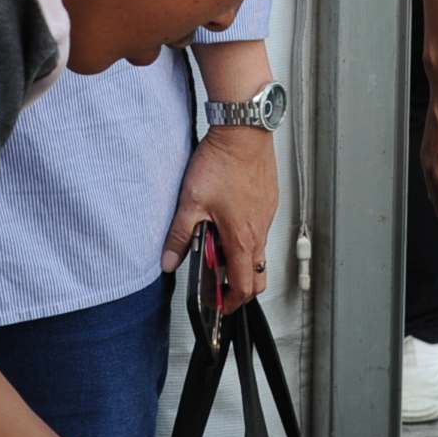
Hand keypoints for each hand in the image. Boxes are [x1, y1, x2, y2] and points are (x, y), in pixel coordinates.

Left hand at [164, 126, 276, 306]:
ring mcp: (266, 216)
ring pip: (259, 251)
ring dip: (242, 259)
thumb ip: (179, 236)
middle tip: (222, 286)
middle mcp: (259, 230)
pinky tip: (229, 221)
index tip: (221, 304)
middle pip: (258, 275)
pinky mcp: (268, 201)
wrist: (244, 131)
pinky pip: (261, 229)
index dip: (232, 301)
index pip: (244, 286)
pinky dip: (247, 236)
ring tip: (219, 249)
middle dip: (241, 287)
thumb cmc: (222, 163)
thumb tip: (169, 260)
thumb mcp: (190, 202)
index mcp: (241, 238)